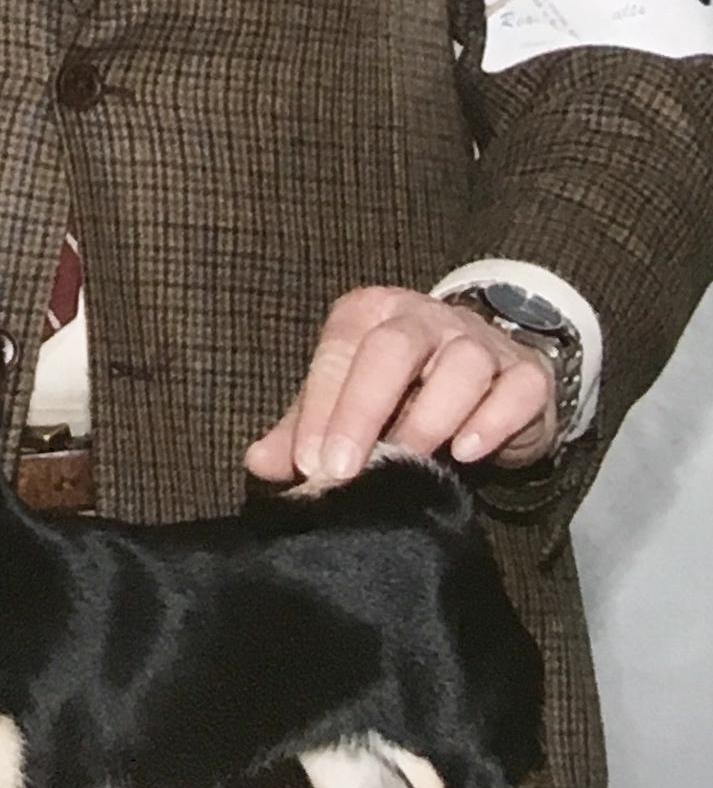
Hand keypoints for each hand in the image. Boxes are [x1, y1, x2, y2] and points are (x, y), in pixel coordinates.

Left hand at [246, 286, 557, 483]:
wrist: (484, 390)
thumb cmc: (396, 397)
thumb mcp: (341, 408)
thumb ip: (299, 433)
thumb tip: (259, 462)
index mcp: (369, 316)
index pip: (340, 352)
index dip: (322, 409)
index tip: (309, 464)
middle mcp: (424, 319)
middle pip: (394, 348)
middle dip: (363, 410)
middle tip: (343, 470)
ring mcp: (481, 342)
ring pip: (462, 364)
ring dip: (430, 418)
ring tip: (408, 463)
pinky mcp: (528, 374)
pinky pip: (519, 389)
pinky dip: (493, 421)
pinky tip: (465, 452)